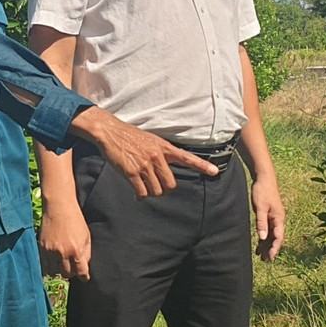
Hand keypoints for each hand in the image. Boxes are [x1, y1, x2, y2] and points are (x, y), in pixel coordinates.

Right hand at [40, 205, 92, 280]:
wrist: (59, 207)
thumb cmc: (75, 220)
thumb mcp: (86, 236)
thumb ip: (86, 253)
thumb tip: (84, 267)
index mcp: (76, 250)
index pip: (81, 273)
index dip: (83, 277)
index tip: (84, 277)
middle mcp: (62, 253)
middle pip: (67, 274)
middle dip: (72, 272)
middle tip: (73, 266)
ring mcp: (50, 251)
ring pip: (55, 272)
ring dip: (60, 270)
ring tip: (63, 263)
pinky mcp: (41, 248)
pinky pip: (44, 265)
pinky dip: (50, 266)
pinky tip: (54, 260)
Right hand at [70, 107, 218, 196]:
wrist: (110, 132)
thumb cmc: (130, 137)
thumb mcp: (152, 141)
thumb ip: (162, 154)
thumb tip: (166, 172)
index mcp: (164, 148)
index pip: (187, 158)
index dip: (201, 166)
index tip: (214, 172)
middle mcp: (157, 156)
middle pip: (170, 185)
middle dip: (164, 189)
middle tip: (155, 185)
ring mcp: (144, 165)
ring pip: (156, 191)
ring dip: (151, 192)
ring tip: (143, 183)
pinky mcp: (132, 172)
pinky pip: (142, 192)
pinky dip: (140, 194)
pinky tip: (136, 189)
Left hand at [251, 175, 284, 261]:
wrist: (264, 178)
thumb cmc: (263, 191)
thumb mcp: (260, 208)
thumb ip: (261, 223)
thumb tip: (263, 238)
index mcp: (279, 218)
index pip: (278, 237)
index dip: (275, 248)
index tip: (270, 257)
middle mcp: (278, 219)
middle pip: (276, 238)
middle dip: (271, 249)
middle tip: (265, 260)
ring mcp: (274, 218)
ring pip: (271, 235)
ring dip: (267, 245)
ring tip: (261, 256)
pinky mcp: (268, 215)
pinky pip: (267, 230)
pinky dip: (263, 238)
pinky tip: (259, 245)